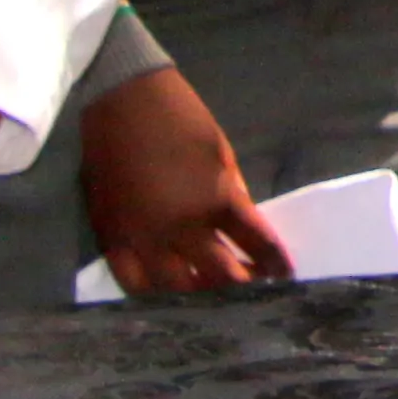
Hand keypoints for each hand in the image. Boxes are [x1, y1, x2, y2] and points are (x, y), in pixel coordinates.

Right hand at [79, 66, 292, 292]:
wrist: (120, 97)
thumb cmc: (179, 117)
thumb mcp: (221, 153)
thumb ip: (233, 197)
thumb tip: (244, 233)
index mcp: (218, 199)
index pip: (259, 246)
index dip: (276, 266)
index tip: (284, 276)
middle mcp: (183, 228)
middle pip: (221, 279)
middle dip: (244, 290)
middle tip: (253, 294)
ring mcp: (144, 239)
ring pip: (178, 292)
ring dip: (202, 299)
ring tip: (215, 301)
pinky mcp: (112, 239)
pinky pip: (133, 285)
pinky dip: (154, 297)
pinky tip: (168, 297)